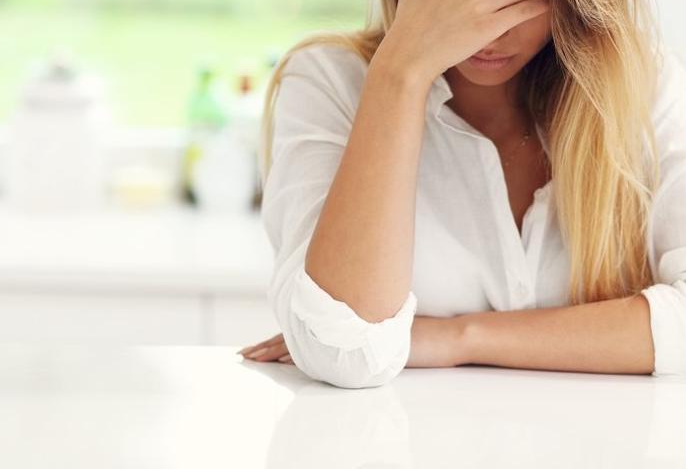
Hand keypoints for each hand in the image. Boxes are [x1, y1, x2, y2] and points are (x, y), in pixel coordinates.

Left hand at [236, 314, 468, 368]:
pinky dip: (298, 356)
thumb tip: (343, 338)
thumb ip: (359, 330)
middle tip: (244, 354)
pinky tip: (282, 360)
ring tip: (252, 357)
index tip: (256, 347)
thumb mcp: (381, 332)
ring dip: (274, 351)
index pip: (303, 332)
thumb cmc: (418, 337)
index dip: (278, 339)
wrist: (442, 338)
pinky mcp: (353, 349)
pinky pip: (319, 354)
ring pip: (301, 344)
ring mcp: (346, 339)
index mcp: (343, 325)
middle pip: (295, 337)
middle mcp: (341, 329)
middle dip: (267, 347)